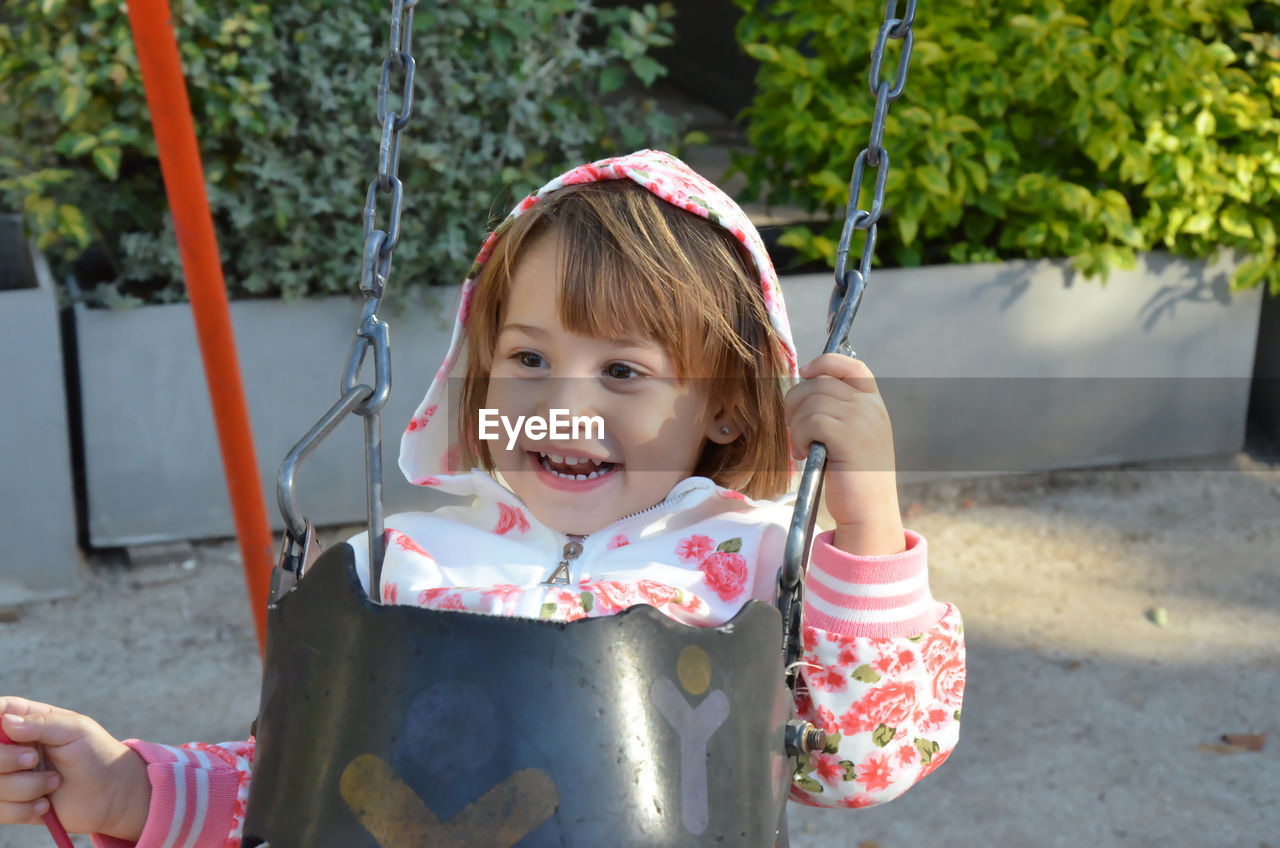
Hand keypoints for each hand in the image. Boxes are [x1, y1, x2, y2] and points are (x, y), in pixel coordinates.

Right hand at [0, 697, 149, 839]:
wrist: (112, 794)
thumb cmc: (97, 754)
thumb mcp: (75, 730)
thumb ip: (41, 723)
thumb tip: (6, 721)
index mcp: (24, 720)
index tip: (6, 736)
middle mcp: (11, 747)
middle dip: (6, 760)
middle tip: (34, 760)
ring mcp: (8, 776)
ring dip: (24, 787)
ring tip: (54, 782)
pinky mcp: (10, 805)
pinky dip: (22, 809)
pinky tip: (46, 803)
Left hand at [784, 354, 904, 555]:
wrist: (869, 513)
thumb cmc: (855, 480)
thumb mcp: (852, 438)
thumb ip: (838, 413)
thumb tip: (805, 389)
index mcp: (874, 405)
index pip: (851, 366)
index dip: (825, 363)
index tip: (805, 373)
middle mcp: (871, 408)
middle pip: (819, 383)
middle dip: (796, 403)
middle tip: (793, 428)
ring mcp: (862, 420)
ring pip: (811, 402)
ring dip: (797, 425)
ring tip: (802, 447)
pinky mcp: (849, 437)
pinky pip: (811, 421)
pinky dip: (799, 437)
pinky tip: (804, 454)